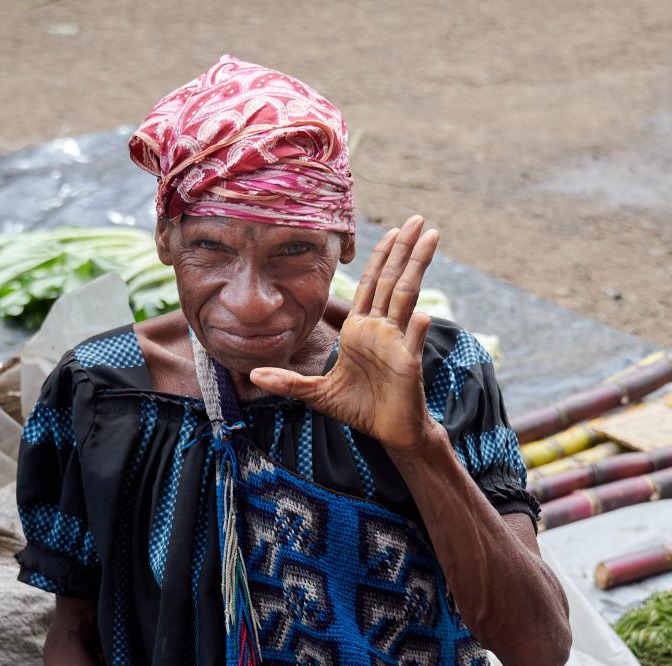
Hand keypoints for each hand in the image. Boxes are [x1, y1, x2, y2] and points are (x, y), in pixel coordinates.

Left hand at [250, 215, 441, 456]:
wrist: (387, 431)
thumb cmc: (357, 408)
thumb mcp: (316, 393)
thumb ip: (288, 381)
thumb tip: (252, 374)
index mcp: (361, 330)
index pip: (372, 285)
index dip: (381, 257)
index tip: (391, 230)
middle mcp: (381, 330)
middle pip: (393, 280)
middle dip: (404, 249)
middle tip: (417, 217)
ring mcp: (397, 344)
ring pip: (408, 298)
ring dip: (417, 267)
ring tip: (430, 237)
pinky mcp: (408, 365)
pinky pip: (412, 342)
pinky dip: (416, 329)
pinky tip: (423, 316)